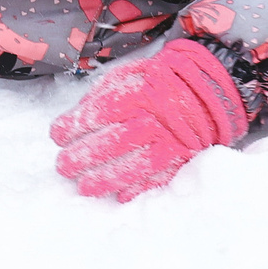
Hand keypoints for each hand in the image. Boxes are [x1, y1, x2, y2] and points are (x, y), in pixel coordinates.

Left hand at [50, 37, 249, 201]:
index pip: (103, 111)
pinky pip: (160, 177)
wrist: (210, 89)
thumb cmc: (162, 81)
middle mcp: (158, 117)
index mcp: (143, 91)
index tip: (57, 135)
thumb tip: (77, 114)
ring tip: (84, 187)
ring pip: (136, 164)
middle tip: (63, 165)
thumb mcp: (133, 72)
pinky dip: (139, 189)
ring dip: (107, 179)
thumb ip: (106, 91)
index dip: (76, 125)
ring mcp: (173, 140)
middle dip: (84, 156)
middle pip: (116, 141)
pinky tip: (119, 196)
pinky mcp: (185, 158)